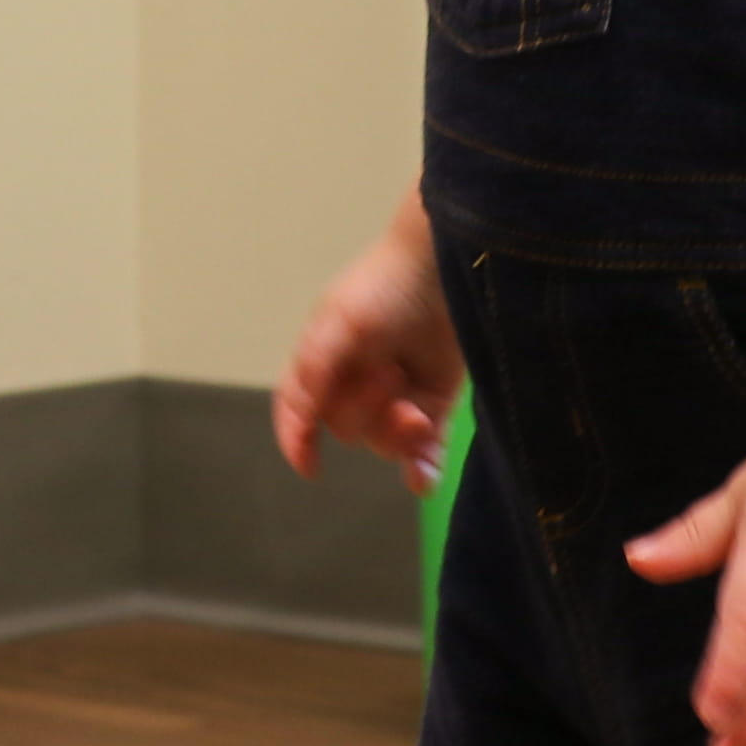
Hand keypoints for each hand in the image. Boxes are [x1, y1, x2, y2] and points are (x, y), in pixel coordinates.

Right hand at [271, 200, 460, 489]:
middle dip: (368, 414)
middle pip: (348, 429)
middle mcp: (356, 382)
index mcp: (324, 360)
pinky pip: (423, 451)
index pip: (299, 408)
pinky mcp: (435, 404)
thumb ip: (315, 367)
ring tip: (416, 408)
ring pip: (385, 443)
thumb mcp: (340, 321)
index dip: (297, 438)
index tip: (311, 466)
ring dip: (399, 434)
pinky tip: (423, 478)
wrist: (449, 266)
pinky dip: (421, 468)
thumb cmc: (386, 285)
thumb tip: (301, 418)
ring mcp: (397, 396)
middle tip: (391, 378)